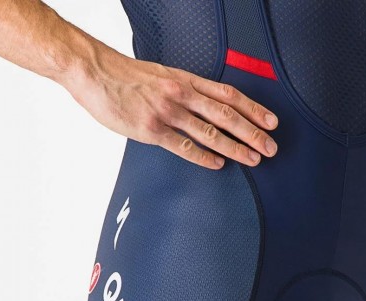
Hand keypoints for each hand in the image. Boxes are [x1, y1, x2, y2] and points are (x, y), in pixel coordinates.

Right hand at [65, 49, 278, 168]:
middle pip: (227, 114)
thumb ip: (183, 91)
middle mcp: (181, 94)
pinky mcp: (151, 130)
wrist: (93, 71)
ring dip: (235, 146)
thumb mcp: (161, 76)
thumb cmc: (125, 75)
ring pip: (210, 132)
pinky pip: (184, 146)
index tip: (271, 121)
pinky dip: (204, 157)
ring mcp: (167, 112)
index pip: (228, 95)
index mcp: (185, 80)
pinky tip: (219, 164)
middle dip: (253, 132)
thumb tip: (202, 108)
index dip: (253, 109)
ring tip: (254, 158)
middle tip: (271, 146)